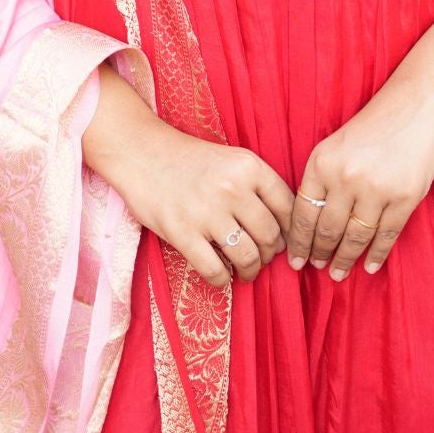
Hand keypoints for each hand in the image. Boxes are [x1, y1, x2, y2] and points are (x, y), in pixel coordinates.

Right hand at [84, 63, 293, 286]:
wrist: (141, 152)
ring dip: (251, 271)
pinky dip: (223, 280)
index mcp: (249, 166)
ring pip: (248, 256)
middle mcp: (233, 188)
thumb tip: (283, 227)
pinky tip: (222, 277)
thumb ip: (257, 186)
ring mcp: (207, 212)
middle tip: (264, 258)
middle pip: (270, 236)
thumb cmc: (189, 159)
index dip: (292, 230)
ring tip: (247, 271)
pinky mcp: (182, 233)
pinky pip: (214, 270)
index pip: (288, 207)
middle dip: (271, 254)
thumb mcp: (232, 159)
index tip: (286, 241)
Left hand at [285, 81, 433, 280]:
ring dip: (345, 259)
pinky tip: (370, 266)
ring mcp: (377, 189)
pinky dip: (377, 254)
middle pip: (327, 229)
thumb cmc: (373, 126)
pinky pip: (386, 235)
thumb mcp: (333, 146)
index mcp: (322, 163)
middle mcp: (345, 178)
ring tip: (338, 273)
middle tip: (317, 268)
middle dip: (320, 253)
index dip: (298, 242)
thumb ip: (320, 179)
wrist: (416, 106)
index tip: (295, 260)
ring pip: (355, 237)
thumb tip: (307, 223)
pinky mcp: (405, 197)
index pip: (303, 213)